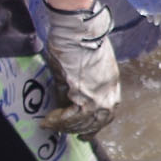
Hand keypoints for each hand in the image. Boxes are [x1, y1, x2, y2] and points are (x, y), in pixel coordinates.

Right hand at [40, 0, 118, 135]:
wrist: (80, 28)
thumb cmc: (82, 39)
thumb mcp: (90, 66)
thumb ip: (83, 85)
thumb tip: (67, 100)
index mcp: (112, 86)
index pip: (106, 115)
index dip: (93, 126)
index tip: (84, 132)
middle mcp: (108, 94)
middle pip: (94, 122)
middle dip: (78, 129)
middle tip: (64, 131)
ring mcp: (97, 95)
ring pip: (81, 122)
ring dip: (65, 126)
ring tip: (52, 124)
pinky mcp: (81, 93)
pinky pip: (69, 116)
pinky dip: (57, 120)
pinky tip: (48, 120)